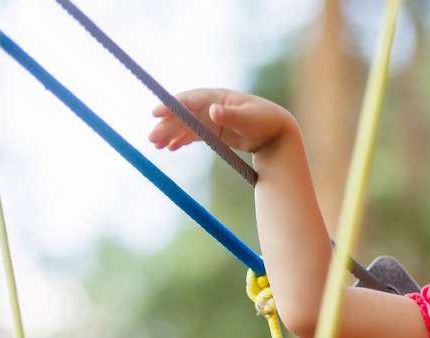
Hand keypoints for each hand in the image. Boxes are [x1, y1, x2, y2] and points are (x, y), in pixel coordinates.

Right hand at [148, 88, 294, 155]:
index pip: (189, 100)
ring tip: (156, 146)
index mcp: (217, 97)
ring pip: (186, 126)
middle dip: (166, 125)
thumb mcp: (250, 120)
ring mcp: (211, 119)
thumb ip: (231, 115)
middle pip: (183, 115)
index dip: (172, 106)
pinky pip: (193, 135)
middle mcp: (211, 106)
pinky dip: (181, 140)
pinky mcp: (214, 131)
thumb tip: (213, 110)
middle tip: (151, 138)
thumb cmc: (267, 122)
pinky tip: (170, 147)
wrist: (278, 132)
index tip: (156, 113)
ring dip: (170, 134)